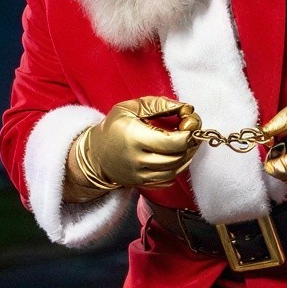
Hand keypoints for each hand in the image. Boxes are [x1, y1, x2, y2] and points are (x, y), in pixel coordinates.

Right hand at [66, 95, 200, 198]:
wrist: (94, 154)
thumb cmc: (112, 128)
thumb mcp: (130, 108)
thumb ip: (158, 104)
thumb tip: (186, 108)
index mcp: (135, 137)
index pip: (174, 142)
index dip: (189, 134)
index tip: (190, 123)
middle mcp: (137, 159)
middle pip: (178, 156)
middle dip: (191, 144)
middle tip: (193, 132)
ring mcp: (139, 174)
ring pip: (175, 170)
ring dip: (187, 156)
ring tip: (187, 143)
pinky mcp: (141, 183)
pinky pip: (168, 179)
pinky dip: (178, 168)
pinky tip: (177, 156)